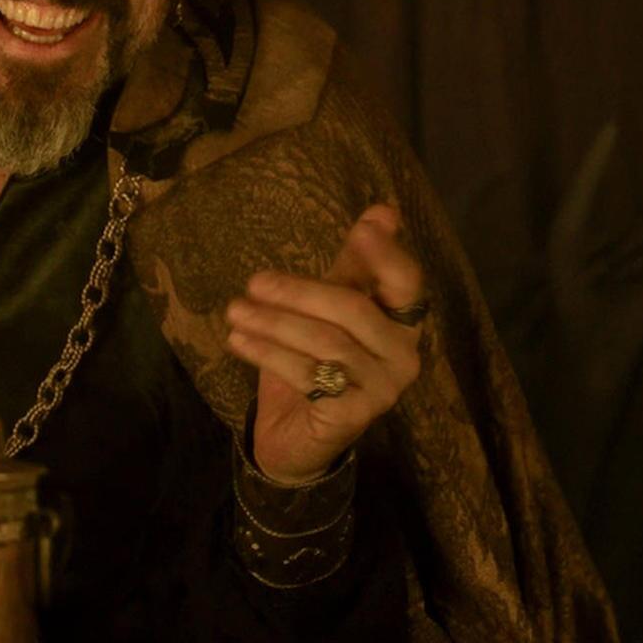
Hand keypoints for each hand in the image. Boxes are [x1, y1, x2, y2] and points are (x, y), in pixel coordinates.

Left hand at [224, 203, 426, 483]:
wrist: (298, 433)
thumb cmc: (316, 360)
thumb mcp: (329, 307)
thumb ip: (353, 265)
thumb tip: (383, 210)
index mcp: (402, 322)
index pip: (407, 283)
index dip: (387, 255)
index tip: (364, 229)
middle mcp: (404, 356)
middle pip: (353, 310)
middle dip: (299, 292)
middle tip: (254, 282)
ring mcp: (383, 389)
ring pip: (326, 343)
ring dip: (274, 323)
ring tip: (235, 311)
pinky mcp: (354, 416)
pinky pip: (309, 376)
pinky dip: (269, 353)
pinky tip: (239, 340)